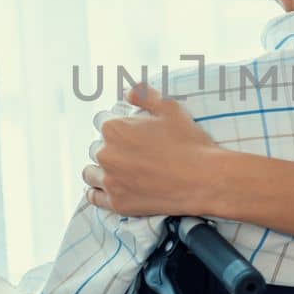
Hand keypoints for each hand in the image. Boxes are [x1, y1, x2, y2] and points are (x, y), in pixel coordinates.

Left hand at [84, 84, 219, 215]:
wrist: (203, 180)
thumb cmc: (188, 142)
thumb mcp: (170, 108)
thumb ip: (144, 94)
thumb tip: (126, 91)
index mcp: (114, 128)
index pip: (102, 122)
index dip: (119, 127)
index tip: (131, 134)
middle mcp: (105, 154)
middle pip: (96, 148)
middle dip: (111, 149)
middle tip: (133, 154)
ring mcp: (110, 181)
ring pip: (91, 173)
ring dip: (101, 170)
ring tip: (119, 171)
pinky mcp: (117, 203)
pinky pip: (94, 197)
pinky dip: (99, 192)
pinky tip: (109, 188)